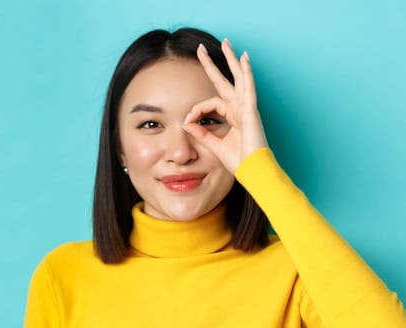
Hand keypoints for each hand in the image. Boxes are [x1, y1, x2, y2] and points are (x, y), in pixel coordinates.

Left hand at [182, 39, 268, 173]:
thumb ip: (200, 132)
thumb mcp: (213, 144)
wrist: (254, 172)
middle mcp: (240, 108)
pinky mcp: (252, 112)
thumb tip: (185, 122)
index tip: (187, 121)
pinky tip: (244, 59)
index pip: (211, 102)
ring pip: (239, 78)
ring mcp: (247, 108)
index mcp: (232, 115)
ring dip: (232, 60)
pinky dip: (247, 73)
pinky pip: (249, 88)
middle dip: (215, 64)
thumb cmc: (239, 161)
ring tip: (227, 43)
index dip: (196, 109)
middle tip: (202, 48)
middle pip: (226, 80)